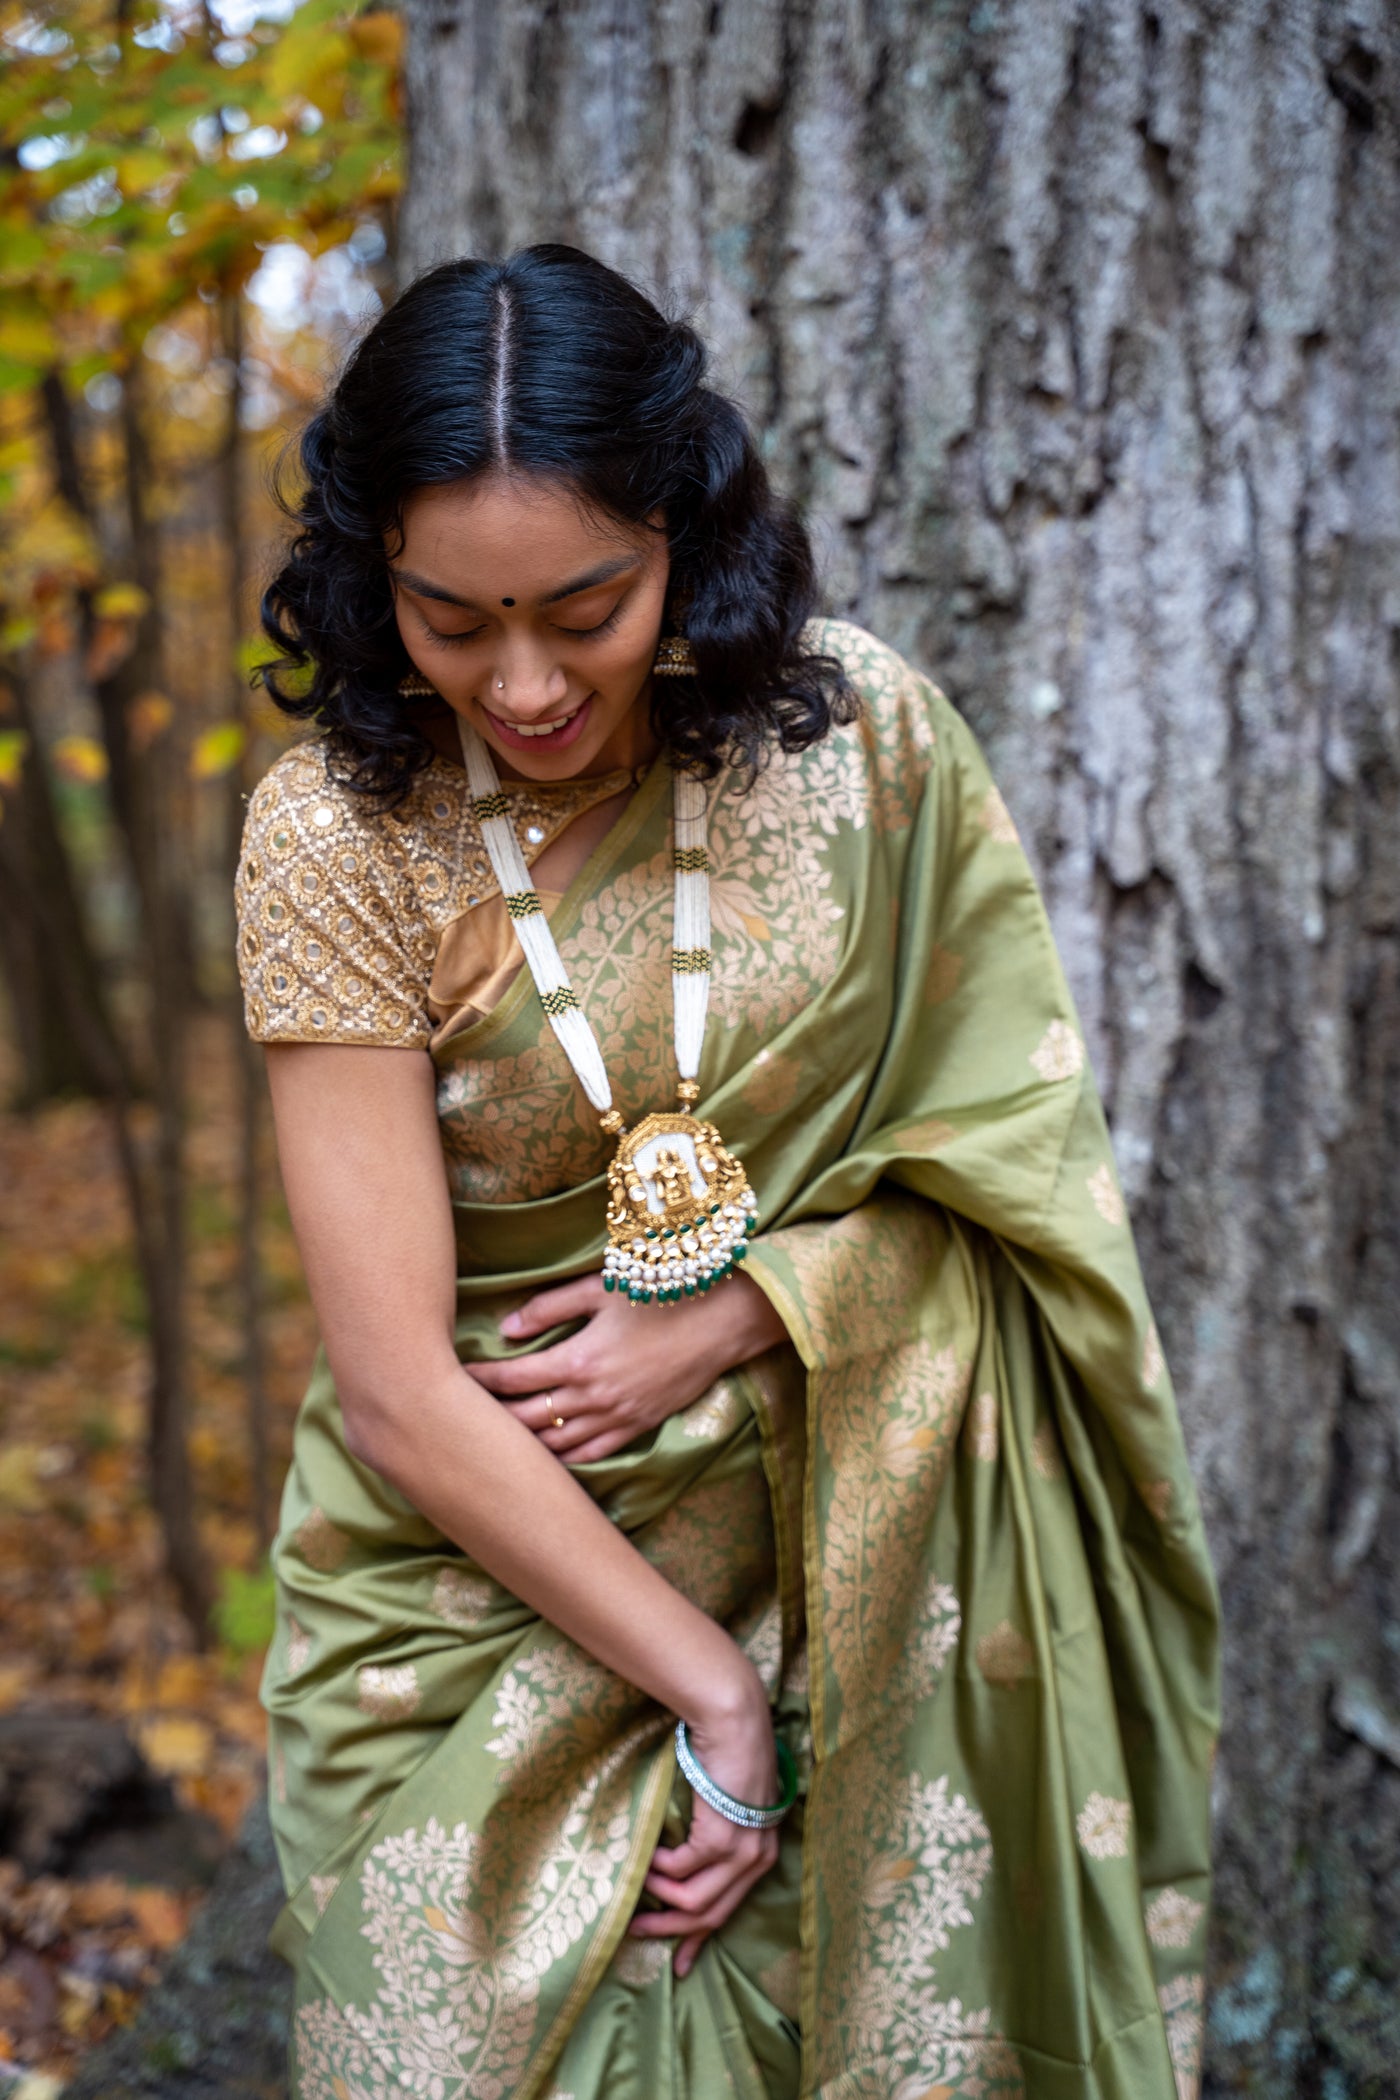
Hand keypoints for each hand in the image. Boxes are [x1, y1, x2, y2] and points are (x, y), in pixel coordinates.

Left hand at [470, 1270, 786, 1463]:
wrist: (722, 1322)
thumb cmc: (660, 1295)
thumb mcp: (601, 1289)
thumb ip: (549, 1308)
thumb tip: (506, 1329)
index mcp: (578, 1360)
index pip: (512, 1380)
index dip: (479, 1381)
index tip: (453, 1378)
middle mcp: (593, 1398)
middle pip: (525, 1420)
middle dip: (489, 1419)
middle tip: (460, 1417)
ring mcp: (617, 1418)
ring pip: (555, 1446)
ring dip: (522, 1444)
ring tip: (494, 1440)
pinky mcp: (638, 1427)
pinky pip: (592, 1456)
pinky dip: (563, 1461)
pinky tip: (543, 1460)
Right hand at [629, 1678, 781, 1978]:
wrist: (735, 1720)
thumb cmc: (728, 1753)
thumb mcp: (729, 1804)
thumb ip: (716, 1836)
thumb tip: (684, 1860)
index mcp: (763, 1854)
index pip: (730, 1910)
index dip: (700, 1938)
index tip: (678, 1963)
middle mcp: (758, 1859)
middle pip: (711, 1914)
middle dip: (671, 1929)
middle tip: (637, 1929)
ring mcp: (740, 1851)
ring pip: (693, 1900)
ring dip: (660, 1897)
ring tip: (638, 1884)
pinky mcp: (720, 1837)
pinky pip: (680, 1868)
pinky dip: (659, 1867)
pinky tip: (649, 1854)